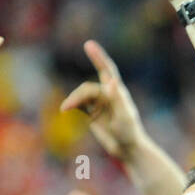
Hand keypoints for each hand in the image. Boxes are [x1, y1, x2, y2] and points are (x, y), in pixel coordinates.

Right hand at [60, 42, 145, 158]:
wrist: (127, 149)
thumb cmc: (129, 132)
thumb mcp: (124, 115)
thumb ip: (117, 98)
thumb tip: (111, 80)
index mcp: (117, 91)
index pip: (107, 69)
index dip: (98, 56)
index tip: (88, 45)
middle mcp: (107, 94)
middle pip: (88, 88)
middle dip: (78, 95)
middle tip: (68, 106)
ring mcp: (99, 103)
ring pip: (81, 95)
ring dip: (73, 100)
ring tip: (65, 109)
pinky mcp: (92, 112)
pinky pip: (79, 104)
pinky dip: (72, 104)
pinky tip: (65, 109)